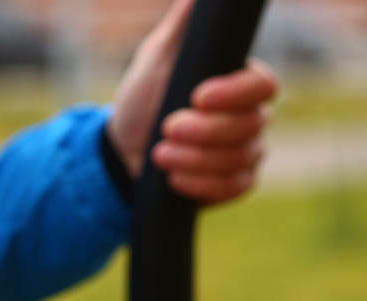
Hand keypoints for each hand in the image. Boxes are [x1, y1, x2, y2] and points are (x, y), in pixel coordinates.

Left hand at [107, 0, 276, 203]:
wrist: (124, 153)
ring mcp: (245, 153)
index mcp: (240, 82)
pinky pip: (232, 188)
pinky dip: (200, 185)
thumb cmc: (144, 100)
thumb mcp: (156, 59)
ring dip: (195, 159)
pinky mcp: (232, 184)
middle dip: (205, 130)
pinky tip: (174, 179)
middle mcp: (251, 117)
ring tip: (158, 155)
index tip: (197, 96)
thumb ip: (182, 26)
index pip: (262, 86)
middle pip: (251, 126)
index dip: (233, 94)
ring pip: (239, 159)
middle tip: (167, 128)